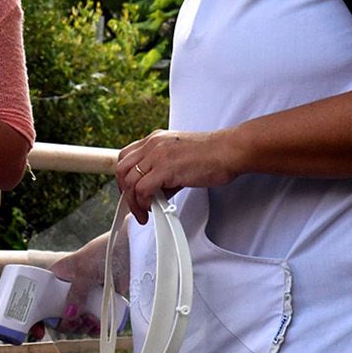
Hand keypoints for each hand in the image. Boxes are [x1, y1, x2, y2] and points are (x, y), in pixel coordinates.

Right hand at [43, 248, 104, 337]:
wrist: (129, 251)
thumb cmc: (102, 252)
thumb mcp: (84, 270)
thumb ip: (76, 293)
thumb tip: (69, 315)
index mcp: (59, 276)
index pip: (43, 297)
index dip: (40, 312)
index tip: (43, 327)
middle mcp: (70, 288)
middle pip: (59, 313)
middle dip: (66, 323)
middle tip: (75, 322)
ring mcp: (85, 297)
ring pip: (76, 319)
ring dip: (82, 326)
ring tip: (91, 321)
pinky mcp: (99, 303)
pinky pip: (92, 321)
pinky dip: (94, 327)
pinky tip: (98, 324)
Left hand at [116, 128, 238, 222]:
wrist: (229, 151)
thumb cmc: (211, 155)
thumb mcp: (179, 158)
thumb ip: (164, 173)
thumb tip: (155, 193)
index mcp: (155, 140)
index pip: (126, 157)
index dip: (124, 177)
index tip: (130, 192)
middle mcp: (152, 144)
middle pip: (122, 169)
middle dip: (125, 191)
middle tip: (135, 206)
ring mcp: (157, 155)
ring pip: (129, 180)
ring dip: (133, 202)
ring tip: (144, 212)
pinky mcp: (166, 168)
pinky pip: (142, 189)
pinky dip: (143, 202)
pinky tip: (152, 209)